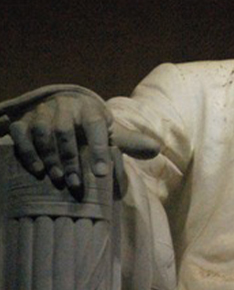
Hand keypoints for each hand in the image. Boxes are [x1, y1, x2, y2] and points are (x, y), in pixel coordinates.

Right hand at [0, 87, 159, 195]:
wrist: (60, 104)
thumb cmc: (88, 124)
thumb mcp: (109, 130)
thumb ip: (129, 141)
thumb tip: (156, 149)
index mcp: (90, 110)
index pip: (96, 126)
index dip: (99, 148)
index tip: (101, 172)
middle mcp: (65, 108)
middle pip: (67, 132)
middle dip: (72, 159)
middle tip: (77, 184)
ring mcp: (42, 113)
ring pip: (44, 133)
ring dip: (50, 158)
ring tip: (59, 179)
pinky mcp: (24, 121)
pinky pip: (22, 135)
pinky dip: (28, 152)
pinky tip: (37, 171)